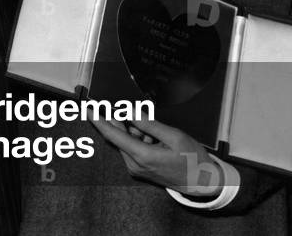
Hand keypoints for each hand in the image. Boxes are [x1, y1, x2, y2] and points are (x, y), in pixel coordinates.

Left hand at [91, 117, 224, 195]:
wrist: (204, 182)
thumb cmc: (192, 159)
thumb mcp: (173, 136)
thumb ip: (148, 123)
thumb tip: (128, 111)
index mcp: (142, 156)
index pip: (112, 135)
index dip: (98, 120)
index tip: (87, 108)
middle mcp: (134, 164)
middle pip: (120, 135)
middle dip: (128, 123)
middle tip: (143, 118)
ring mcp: (136, 168)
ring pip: (127, 140)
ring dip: (138, 132)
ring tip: (159, 135)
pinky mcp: (140, 169)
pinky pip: (133, 148)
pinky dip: (141, 139)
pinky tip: (157, 141)